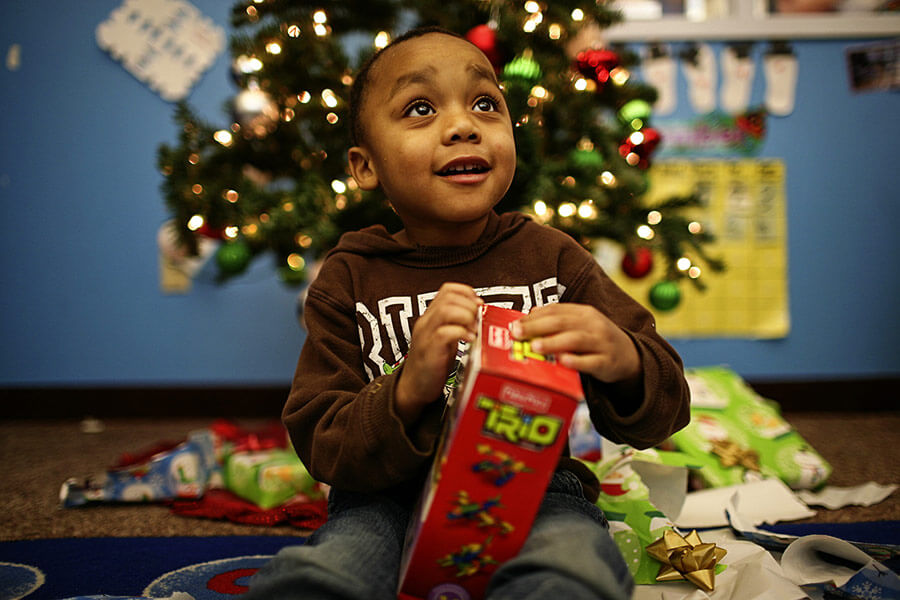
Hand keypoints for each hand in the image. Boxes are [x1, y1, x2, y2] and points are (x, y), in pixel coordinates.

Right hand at [394, 283, 482, 425]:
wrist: (414, 387)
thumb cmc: (433, 363)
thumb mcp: (446, 338)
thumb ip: (458, 324)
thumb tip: (480, 314)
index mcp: (431, 316)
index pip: (447, 289)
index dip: (467, 292)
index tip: (478, 305)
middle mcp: (426, 322)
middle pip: (448, 297)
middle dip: (469, 305)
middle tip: (477, 320)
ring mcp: (425, 335)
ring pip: (445, 311)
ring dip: (466, 317)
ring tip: (473, 329)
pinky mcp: (429, 351)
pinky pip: (444, 333)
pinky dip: (461, 333)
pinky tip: (469, 341)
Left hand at [510, 303, 640, 384]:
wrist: (630, 356)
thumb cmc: (596, 340)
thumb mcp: (580, 325)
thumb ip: (558, 320)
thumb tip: (529, 316)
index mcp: (583, 313)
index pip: (556, 310)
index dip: (533, 316)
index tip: (514, 324)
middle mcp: (593, 325)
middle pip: (562, 322)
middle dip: (537, 327)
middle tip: (517, 333)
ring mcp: (601, 343)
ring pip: (576, 340)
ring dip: (553, 342)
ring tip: (535, 346)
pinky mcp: (607, 363)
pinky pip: (591, 362)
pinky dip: (576, 362)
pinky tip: (562, 362)